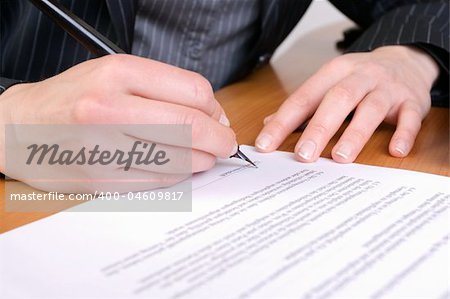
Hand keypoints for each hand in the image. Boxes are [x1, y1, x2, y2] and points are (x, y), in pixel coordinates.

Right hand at [0, 54, 236, 191]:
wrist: (23, 128)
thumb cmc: (75, 98)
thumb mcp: (115, 74)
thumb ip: (164, 88)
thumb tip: (213, 113)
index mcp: (118, 73)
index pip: (193, 90)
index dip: (216, 108)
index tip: (219, 118)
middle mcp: (109, 108)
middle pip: (191, 126)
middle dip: (220, 139)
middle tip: (226, 144)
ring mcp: (104, 147)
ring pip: (180, 158)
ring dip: (203, 160)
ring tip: (204, 156)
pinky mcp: (102, 179)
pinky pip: (159, 180)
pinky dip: (179, 174)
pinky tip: (178, 167)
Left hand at [256, 46, 438, 162]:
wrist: (405, 61)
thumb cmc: (359, 79)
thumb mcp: (328, 84)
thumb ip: (302, 105)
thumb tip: (269, 123)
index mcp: (334, 73)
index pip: (303, 98)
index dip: (283, 122)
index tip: (265, 145)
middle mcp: (360, 77)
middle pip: (337, 100)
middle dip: (318, 128)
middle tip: (303, 155)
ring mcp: (387, 88)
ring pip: (371, 108)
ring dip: (355, 133)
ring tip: (341, 158)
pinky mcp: (412, 101)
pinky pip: (410, 117)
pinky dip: (403, 133)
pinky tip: (395, 151)